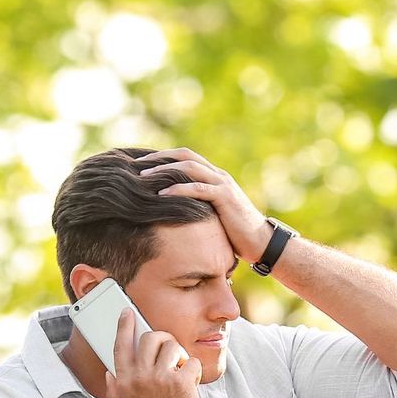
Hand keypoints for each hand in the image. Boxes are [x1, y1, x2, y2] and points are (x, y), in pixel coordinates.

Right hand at [108, 308, 203, 397]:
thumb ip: (115, 391)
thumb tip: (109, 374)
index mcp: (123, 382)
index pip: (120, 345)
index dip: (124, 326)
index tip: (127, 312)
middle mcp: (140, 377)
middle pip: (150, 338)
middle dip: (162, 339)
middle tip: (169, 350)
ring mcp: (161, 378)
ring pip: (172, 345)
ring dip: (180, 356)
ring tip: (181, 371)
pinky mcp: (182, 383)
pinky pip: (192, 362)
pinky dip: (195, 370)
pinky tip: (192, 384)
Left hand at [135, 148, 272, 263]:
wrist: (261, 242)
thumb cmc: (235, 233)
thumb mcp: (212, 214)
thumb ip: (197, 206)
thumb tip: (172, 211)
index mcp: (214, 177)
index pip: (185, 157)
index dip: (162, 157)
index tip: (140, 163)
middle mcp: (218, 175)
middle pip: (184, 155)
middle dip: (158, 158)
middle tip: (135, 164)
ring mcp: (223, 185)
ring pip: (189, 168)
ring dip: (164, 171)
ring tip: (142, 178)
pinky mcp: (225, 198)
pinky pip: (198, 189)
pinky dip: (178, 190)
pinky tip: (161, 195)